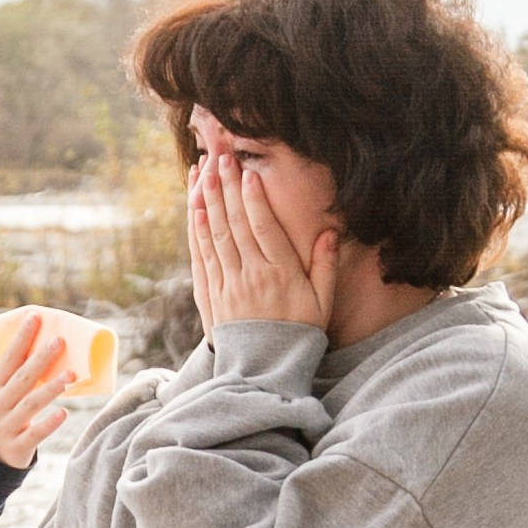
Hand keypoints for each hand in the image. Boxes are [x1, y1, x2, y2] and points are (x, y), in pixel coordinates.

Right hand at [0, 312, 72, 469]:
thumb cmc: (3, 418)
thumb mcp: (2, 396)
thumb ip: (19, 377)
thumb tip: (48, 349)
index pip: (8, 359)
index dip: (22, 338)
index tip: (35, 317)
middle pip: (22, 378)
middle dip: (40, 359)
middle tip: (60, 341)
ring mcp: (8, 425)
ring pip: (31, 404)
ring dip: (51, 388)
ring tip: (72, 375)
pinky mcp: (18, 446)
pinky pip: (36, 433)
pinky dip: (49, 423)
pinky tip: (64, 413)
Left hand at [188, 147, 337, 336]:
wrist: (265, 370)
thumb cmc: (299, 334)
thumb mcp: (322, 302)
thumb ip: (326, 266)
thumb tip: (331, 232)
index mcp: (280, 275)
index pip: (263, 229)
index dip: (254, 199)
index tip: (249, 172)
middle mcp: (251, 276)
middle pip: (236, 224)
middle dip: (228, 188)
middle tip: (222, 157)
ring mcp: (228, 284)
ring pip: (216, 235)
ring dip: (209, 200)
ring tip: (205, 171)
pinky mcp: (212, 293)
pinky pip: (203, 256)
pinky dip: (198, 230)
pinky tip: (196, 208)